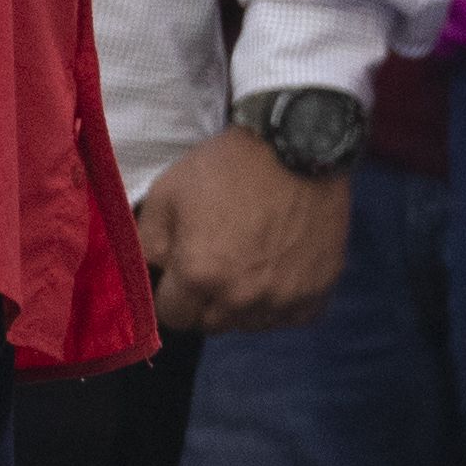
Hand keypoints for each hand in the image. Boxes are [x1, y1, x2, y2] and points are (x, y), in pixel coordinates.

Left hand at [134, 124, 351, 335]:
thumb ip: (147, 241)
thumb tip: (152, 272)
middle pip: (211, 323)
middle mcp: (241, 297)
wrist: (303, 142)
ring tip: (252, 258)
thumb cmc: (232, 164)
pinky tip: (281, 267)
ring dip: (245, 302)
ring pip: (251, 323)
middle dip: (207, 299)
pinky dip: (284, 301)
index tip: (185, 268)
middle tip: (220, 258)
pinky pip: (292, 317)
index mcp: (199, 275)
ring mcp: (284, 297)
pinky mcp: (318, 290)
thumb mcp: (169, 190)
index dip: (173, 292)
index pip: (172, 316)